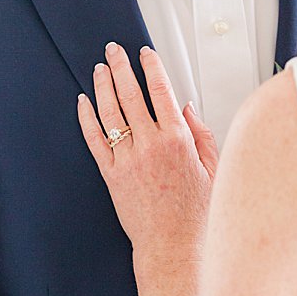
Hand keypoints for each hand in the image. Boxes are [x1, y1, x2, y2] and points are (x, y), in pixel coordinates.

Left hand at [77, 43, 218, 255]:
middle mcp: (150, 145)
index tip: (146, 55)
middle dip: (120, 67)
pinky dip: (87, 117)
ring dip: (103, 86)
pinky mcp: (111, 174)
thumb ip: (201, 134)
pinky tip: (84, 102)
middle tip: (114, 50)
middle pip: (131, 94)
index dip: (151, 67)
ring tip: (99, 69)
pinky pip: (94, 139)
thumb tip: (188, 108)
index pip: (161, 90)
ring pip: (110, 112)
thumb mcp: (213, 169)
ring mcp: (127, 159)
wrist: (173, 245)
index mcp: (178, 140)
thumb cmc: (196, 213)